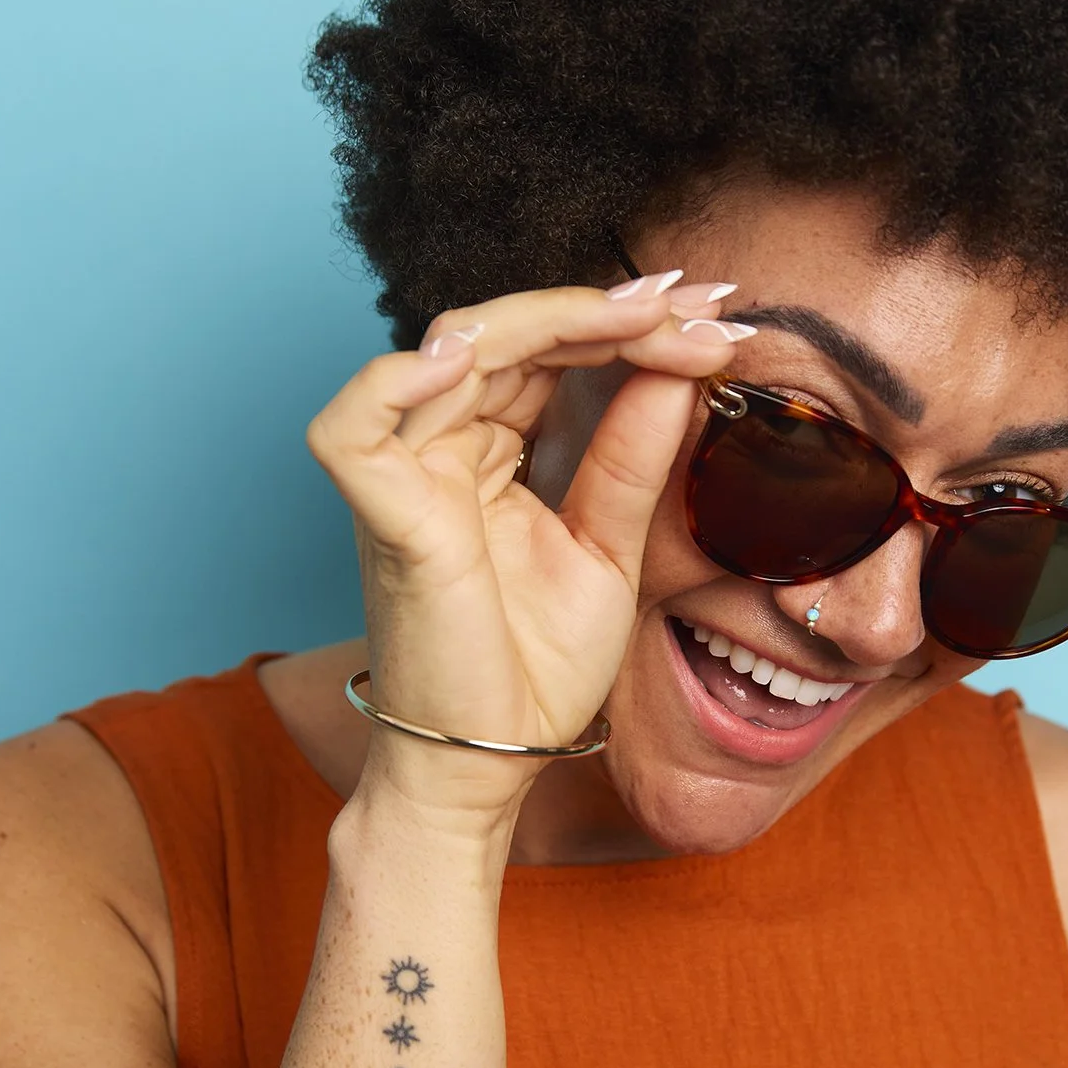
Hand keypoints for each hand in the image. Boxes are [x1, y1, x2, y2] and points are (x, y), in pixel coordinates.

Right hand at [306, 274, 751, 814]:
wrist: (494, 762)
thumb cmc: (536, 665)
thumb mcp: (609, 543)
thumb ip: (632, 456)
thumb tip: (681, 370)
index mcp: (485, 451)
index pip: (547, 353)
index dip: (625, 324)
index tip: (716, 318)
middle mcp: (437, 450)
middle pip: (506, 334)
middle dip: (608, 310)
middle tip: (702, 305)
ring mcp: (404, 478)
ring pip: (447, 350)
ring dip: (551, 319)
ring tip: (646, 315)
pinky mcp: (382, 519)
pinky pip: (351, 426)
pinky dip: (396, 378)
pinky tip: (477, 355)